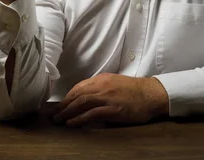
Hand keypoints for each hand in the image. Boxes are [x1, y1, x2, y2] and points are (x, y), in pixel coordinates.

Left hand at [47, 73, 168, 127]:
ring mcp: (107, 97)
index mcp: (103, 79)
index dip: (68, 96)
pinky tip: (72, 123)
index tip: (60, 104)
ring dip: (67, 112)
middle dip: (63, 104)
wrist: (151, 94)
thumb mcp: (116, 84)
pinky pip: (92, 113)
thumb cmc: (135, 91)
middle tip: (52, 114)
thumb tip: (89, 101)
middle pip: (77, 94)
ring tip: (58, 120)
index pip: (79, 86)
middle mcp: (102, 86)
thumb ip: (102, 89)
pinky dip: (80, 118)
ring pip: (81, 102)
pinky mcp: (112, 109)